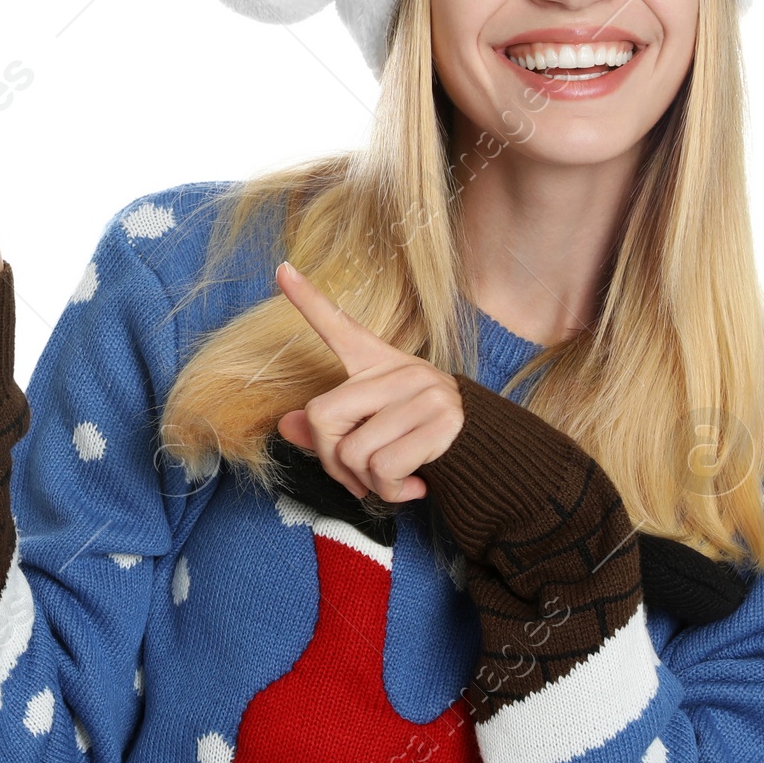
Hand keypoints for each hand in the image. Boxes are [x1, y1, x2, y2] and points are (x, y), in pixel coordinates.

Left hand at [274, 260, 464, 504]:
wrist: (481, 453)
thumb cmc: (415, 438)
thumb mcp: (370, 427)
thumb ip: (329, 428)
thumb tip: (284, 425)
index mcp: (377, 362)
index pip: (340, 326)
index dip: (309, 301)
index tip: (282, 270)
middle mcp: (400, 370)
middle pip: (323, 416)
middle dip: (331, 460)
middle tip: (357, 476)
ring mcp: (423, 393)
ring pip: (353, 451)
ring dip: (366, 482)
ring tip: (393, 479)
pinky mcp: (442, 421)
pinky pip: (384, 469)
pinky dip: (390, 492)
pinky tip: (413, 485)